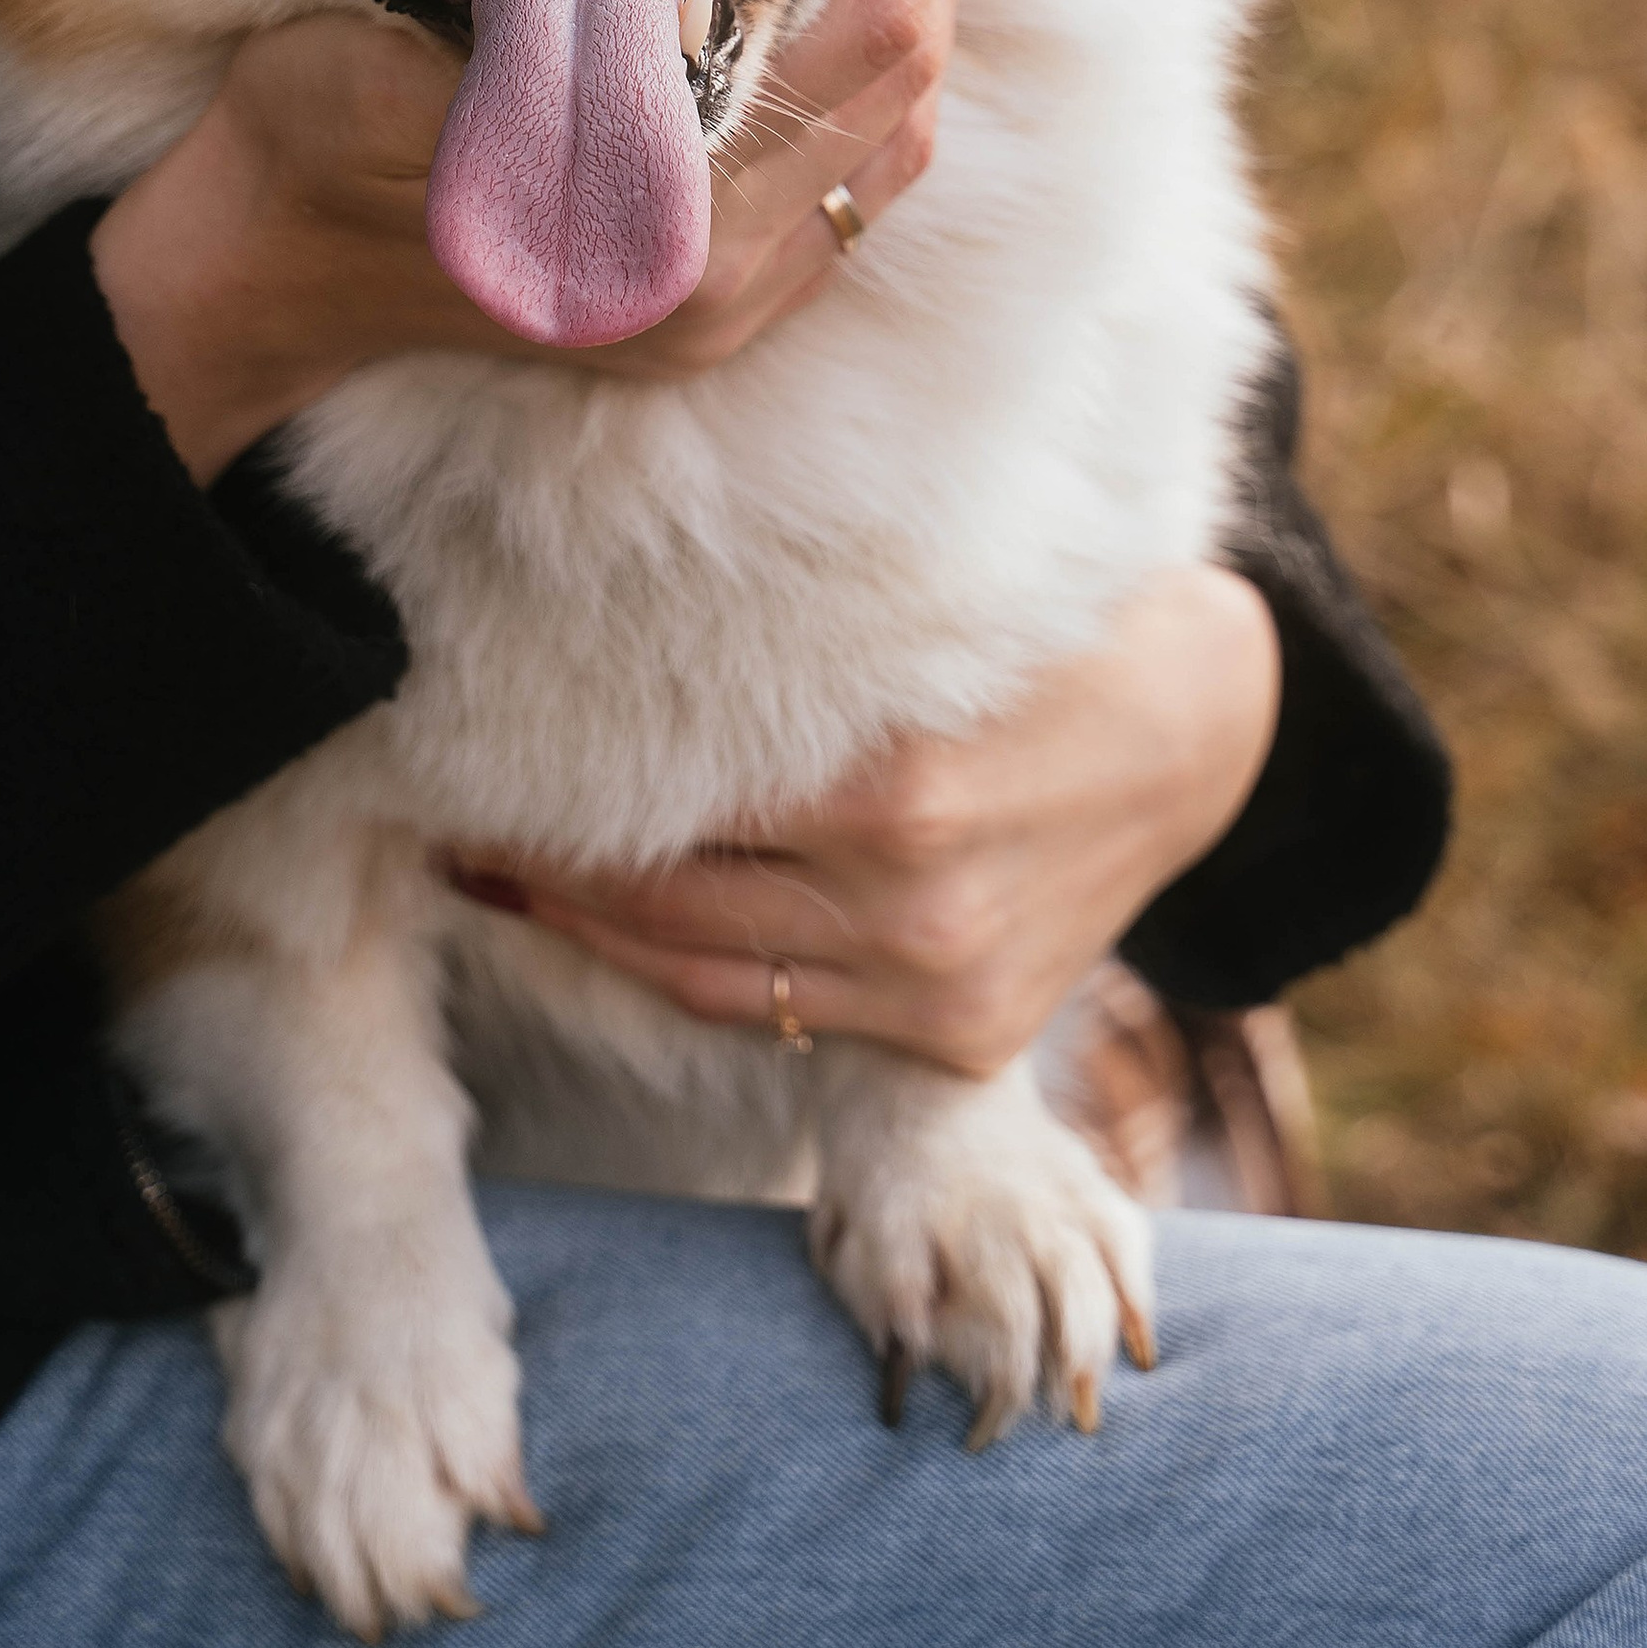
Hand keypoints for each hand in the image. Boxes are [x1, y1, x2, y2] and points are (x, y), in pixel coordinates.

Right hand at [90, 0, 977, 480]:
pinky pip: (844, 195)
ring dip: (909, 16)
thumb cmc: (322, 130)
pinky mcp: (708, 309)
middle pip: (903, 87)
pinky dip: (867, 94)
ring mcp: (721, 307)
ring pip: (890, 144)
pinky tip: (852, 7)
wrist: (262, 257)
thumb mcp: (430, 24)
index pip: (863, 34)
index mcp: (669, 215)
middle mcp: (719, 277)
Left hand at [448, 565, 1282, 1077]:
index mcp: (896, 783)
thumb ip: (803, 643)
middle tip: (449, 811)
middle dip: (546, 859)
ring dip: (588, 929)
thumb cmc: (1042, 643)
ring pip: (703, 972)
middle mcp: (907, 900)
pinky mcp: (956, 1043)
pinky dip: (683, 972)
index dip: (559, 776)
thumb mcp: (934, 618)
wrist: (1198, 739)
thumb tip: (622, 603)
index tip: (467, 742)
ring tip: (493, 876)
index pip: (674, 793)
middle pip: (667, 896)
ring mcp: (932, 985)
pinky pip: (774, 1013)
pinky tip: (611, 928)